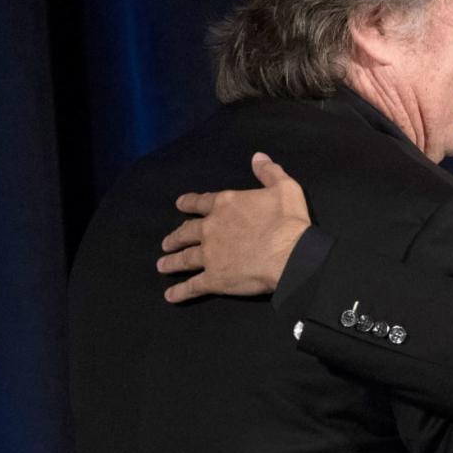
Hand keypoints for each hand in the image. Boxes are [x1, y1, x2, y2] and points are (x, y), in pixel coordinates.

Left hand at [157, 152, 310, 302]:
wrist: (290, 254)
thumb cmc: (288, 221)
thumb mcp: (284, 187)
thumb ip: (268, 171)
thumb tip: (257, 157)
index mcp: (226, 204)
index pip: (201, 202)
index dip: (189, 203)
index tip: (179, 204)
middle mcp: (211, 228)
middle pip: (187, 232)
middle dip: (176, 237)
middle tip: (167, 242)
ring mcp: (210, 255)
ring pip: (185, 258)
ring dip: (172, 261)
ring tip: (162, 264)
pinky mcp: (214, 279)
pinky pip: (192, 286)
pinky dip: (180, 291)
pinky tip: (170, 295)